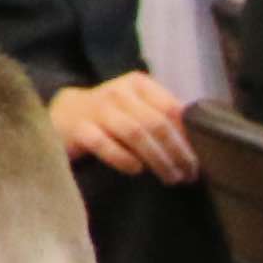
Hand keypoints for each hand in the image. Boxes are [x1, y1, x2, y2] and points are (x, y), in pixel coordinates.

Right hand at [51, 73, 203, 184]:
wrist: (63, 114)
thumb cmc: (110, 115)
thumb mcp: (137, 107)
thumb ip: (162, 117)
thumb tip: (198, 142)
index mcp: (138, 84)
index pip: (171, 108)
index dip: (188, 136)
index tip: (200, 159)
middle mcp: (118, 92)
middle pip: (155, 123)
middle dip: (177, 152)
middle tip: (188, 175)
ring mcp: (96, 109)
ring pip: (135, 133)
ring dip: (157, 159)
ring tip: (170, 178)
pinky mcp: (77, 128)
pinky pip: (105, 145)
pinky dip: (124, 159)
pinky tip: (136, 170)